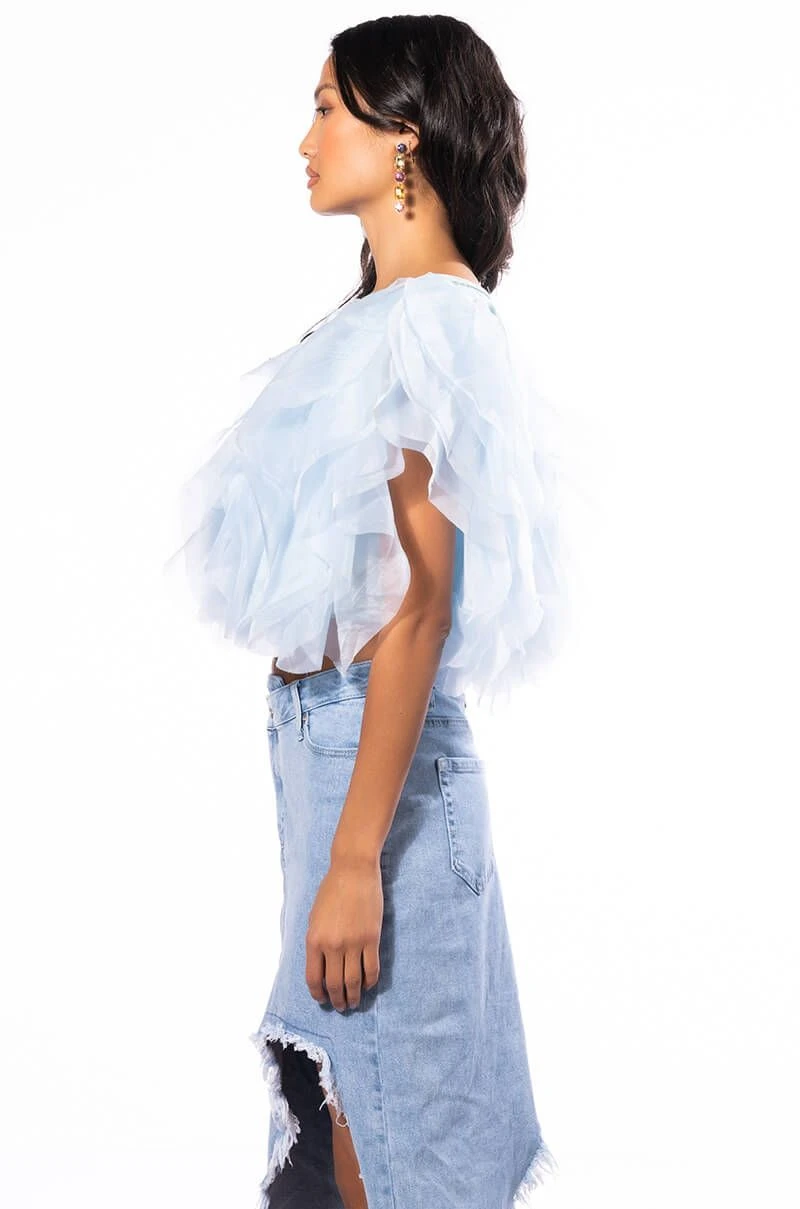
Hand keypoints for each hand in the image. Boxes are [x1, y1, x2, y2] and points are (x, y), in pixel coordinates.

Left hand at [305, 850, 382, 1011]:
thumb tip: (320, 967)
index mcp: (314, 940)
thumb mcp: (314, 917)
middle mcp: (332, 945)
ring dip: (353, 996)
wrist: (353, 870)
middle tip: (341, 1006)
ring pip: (353, 981)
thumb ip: (316, 942)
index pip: (314, 978)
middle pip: (334, 984)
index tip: (322, 1000)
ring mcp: (353, 943)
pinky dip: (370, 981)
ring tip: (354, 1002)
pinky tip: (368, 985)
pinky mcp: (371, 938)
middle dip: (337, 1000)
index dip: (318, 994)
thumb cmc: (331, 891)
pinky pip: (371, 969)